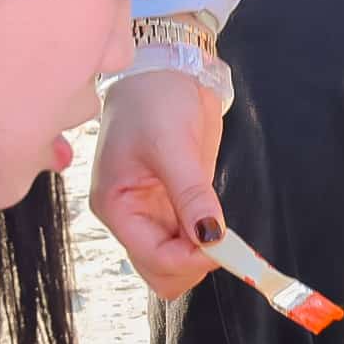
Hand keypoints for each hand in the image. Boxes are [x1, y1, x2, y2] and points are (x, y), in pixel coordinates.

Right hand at [87, 60, 231, 297]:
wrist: (166, 71)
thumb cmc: (154, 98)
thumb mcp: (172, 143)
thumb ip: (191, 193)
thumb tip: (211, 236)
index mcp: (116, 205)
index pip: (152, 256)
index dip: (190, 260)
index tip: (224, 245)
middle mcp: (131, 216)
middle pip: (161, 272)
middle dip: (194, 265)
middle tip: (227, 241)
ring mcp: (153, 214)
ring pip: (176, 264)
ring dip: (202, 257)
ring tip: (225, 231)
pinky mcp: (175, 206)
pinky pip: (189, 243)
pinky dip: (208, 243)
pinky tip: (220, 224)